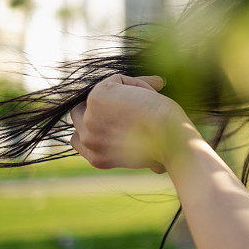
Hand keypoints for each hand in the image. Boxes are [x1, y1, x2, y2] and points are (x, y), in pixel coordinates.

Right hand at [69, 73, 192, 173]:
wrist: (170, 138)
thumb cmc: (170, 148)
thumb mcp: (152, 161)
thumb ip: (147, 163)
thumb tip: (158, 169)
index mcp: (97, 158)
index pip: (80, 137)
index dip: (99, 124)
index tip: (127, 118)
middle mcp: (88, 141)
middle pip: (78, 112)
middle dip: (100, 105)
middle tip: (132, 102)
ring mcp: (89, 119)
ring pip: (95, 94)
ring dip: (120, 92)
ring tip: (144, 99)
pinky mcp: (96, 99)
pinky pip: (116, 79)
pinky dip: (136, 82)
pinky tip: (151, 93)